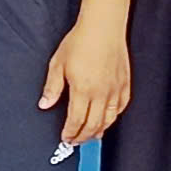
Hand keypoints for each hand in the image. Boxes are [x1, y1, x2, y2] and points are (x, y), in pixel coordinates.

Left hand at [40, 17, 130, 144]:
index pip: (76, 121)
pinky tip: (107, 119)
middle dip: (84, 137)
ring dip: (99, 130)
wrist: (103, 28)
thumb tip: (44, 104)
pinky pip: (121, 107)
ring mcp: (115, 90)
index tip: (66, 138)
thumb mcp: (57, 64)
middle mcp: (101, 93)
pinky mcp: (125, 84)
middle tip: (76, 141)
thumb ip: (52, 88)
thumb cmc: (79, 42)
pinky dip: (114, 117)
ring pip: (110, 119)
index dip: (70, 133)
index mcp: (83, 90)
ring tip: (91, 135)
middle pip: (94, 125)